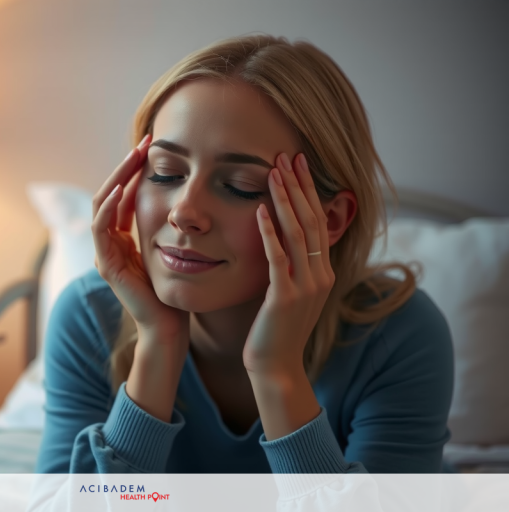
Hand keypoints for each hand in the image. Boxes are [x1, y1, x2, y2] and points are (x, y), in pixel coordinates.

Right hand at [91, 133, 189, 345]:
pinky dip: (109, 206)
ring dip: (117, 177)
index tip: (154, 145)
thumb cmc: (178, 290)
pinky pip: (101, 229)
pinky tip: (124, 188)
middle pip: (109, 193)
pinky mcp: (107, 265)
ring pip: (101, 204)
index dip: (134, 168)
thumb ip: (170, 225)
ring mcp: (105, 254)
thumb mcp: (175, 247)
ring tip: (135, 155)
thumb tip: (189, 194)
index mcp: (123, 238)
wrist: (171, 326)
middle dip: (126, 166)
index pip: (122, 194)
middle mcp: (110, 243)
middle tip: (145, 141)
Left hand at [242, 152, 334, 376]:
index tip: (297, 164)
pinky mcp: (285, 297)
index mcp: (324, 271)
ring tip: (275, 172)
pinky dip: (269, 231)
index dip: (308, 191)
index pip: (319, 221)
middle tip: (288, 155)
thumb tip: (280, 234)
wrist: (276, 367)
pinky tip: (259, 209)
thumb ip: (291, 264)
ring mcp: (306, 286)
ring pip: (298, 232)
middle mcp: (321, 274)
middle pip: (312, 219)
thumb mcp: (290, 291)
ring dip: (285, 199)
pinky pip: (278, 256)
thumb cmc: (276, 329)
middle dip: (299, 186)